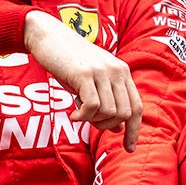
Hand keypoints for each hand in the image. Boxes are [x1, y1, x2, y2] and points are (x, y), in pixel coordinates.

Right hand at [24, 11, 142, 151]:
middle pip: (125, 113)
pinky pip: (93, 107)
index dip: (134, 130)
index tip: (129, 148)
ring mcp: (102, 72)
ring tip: (80, 114)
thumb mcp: (91, 81)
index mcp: (122, 72)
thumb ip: (106, 101)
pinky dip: (83, 117)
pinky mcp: (85, 74)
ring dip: (93, 121)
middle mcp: (117, 71)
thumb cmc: (67, 61)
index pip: (137, 107)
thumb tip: (117, 128)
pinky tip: (73, 114)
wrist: (48, 36)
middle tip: (90, 122)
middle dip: (107, 126)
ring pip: (110, 112)